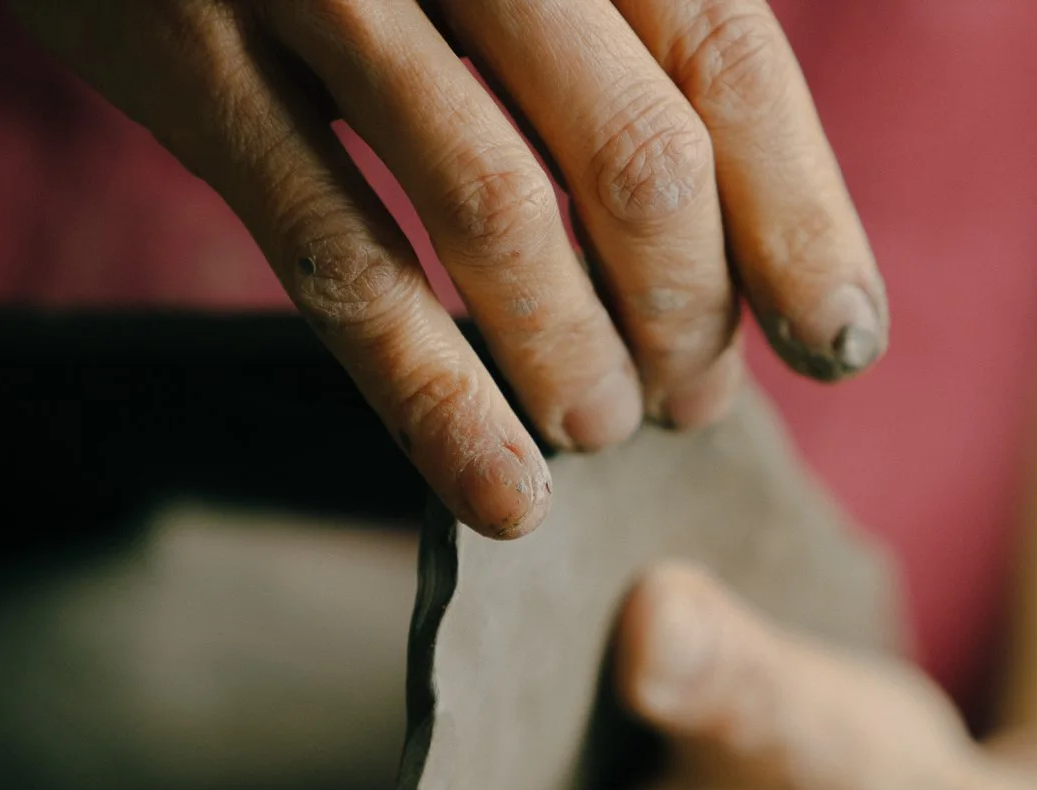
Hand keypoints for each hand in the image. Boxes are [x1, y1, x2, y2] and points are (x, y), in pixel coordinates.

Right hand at [8, 0, 886, 537]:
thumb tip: (757, 227)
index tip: (839, 343)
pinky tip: (499, 495)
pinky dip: (435, 400)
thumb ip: (625, 30)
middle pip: (636, 158)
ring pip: (499, 217)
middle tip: (697, 398)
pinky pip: (342, 266)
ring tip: (604, 429)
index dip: (802, 221)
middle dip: (689, 313)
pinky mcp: (197, 69)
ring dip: (574, 363)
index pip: (730, 62)